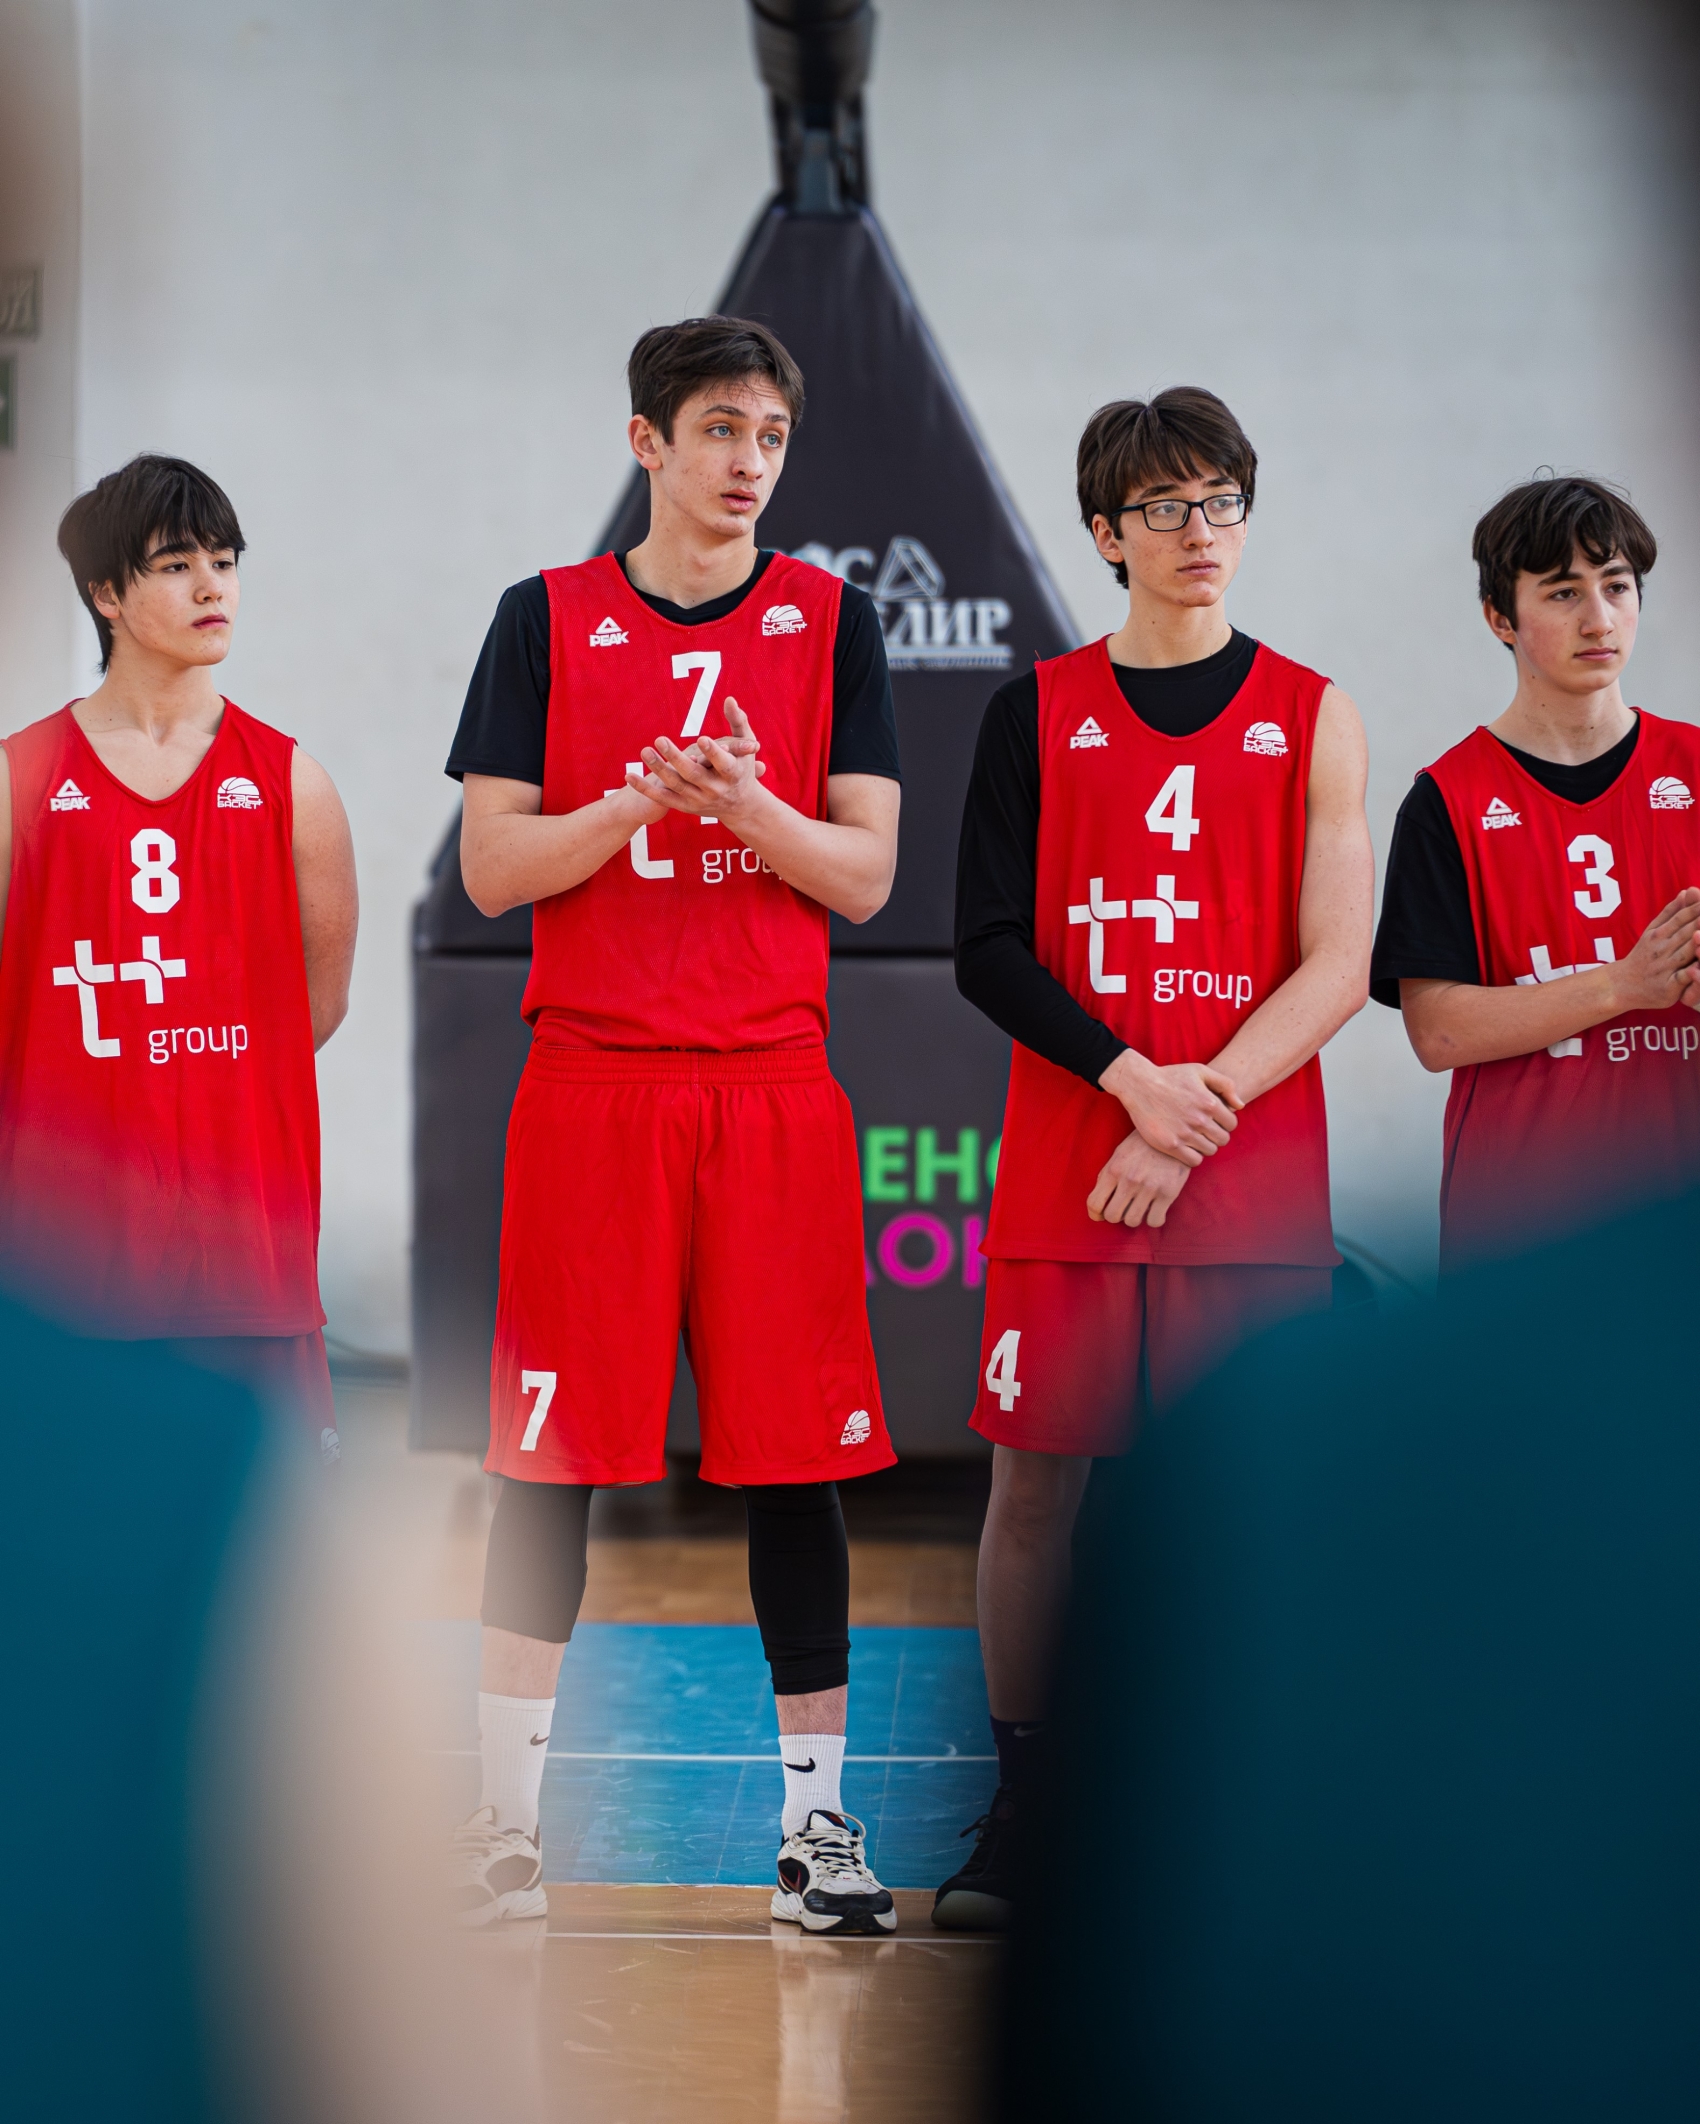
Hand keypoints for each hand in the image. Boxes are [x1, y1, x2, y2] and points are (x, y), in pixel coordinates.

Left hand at [627, 698, 767, 819]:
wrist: (740, 805)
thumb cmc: (743, 768)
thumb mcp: (747, 746)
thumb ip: (738, 722)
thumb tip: (729, 699)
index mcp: (733, 774)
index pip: (723, 764)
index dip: (712, 752)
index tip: (701, 739)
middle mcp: (716, 790)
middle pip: (694, 774)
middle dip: (677, 758)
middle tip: (660, 740)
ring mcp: (700, 800)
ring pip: (676, 785)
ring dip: (659, 769)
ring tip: (645, 751)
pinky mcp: (686, 807)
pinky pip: (662, 799)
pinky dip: (645, 789)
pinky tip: (629, 776)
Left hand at [1087, 1135, 1192, 1226]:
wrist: (1173, 1132)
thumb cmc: (1143, 1145)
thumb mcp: (1119, 1154)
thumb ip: (1107, 1176)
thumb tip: (1098, 1203)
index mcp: (1114, 1169)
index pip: (1094, 1203)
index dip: (1095, 1214)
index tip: (1100, 1215)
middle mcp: (1129, 1180)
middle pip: (1112, 1216)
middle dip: (1115, 1216)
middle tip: (1123, 1209)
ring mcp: (1149, 1188)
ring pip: (1132, 1221)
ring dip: (1134, 1218)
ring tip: (1139, 1208)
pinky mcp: (1168, 1193)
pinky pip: (1155, 1221)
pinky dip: (1154, 1219)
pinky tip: (1155, 1210)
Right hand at [1097, 1049, 1241, 1165]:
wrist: (1139, 1085)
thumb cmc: (1171, 1076)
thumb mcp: (1201, 1070)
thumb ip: (1226, 1085)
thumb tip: (1240, 1106)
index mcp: (1210, 1103)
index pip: (1232, 1124)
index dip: (1225, 1122)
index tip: (1214, 1120)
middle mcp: (1199, 1120)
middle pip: (1223, 1140)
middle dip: (1216, 1134)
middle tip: (1205, 1129)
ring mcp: (1185, 1134)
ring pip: (1209, 1151)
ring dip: (1205, 1145)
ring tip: (1195, 1136)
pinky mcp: (1170, 1145)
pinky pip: (1194, 1161)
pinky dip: (1194, 1156)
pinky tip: (1186, 1145)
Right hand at [1607, 888, 1699, 1013]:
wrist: (1619, 986)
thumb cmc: (1642, 958)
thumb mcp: (1651, 932)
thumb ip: (1670, 913)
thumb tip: (1687, 891)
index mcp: (1659, 934)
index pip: (1683, 916)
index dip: (1698, 907)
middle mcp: (1661, 949)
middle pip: (1688, 932)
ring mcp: (1664, 968)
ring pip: (1687, 953)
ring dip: (1699, 943)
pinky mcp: (1668, 987)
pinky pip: (1683, 978)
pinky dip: (1692, 973)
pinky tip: (1698, 968)